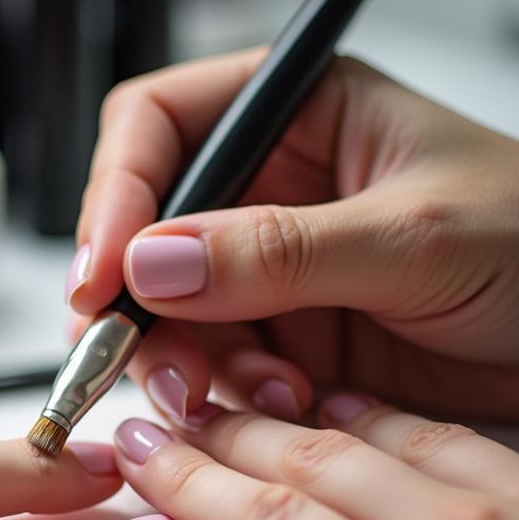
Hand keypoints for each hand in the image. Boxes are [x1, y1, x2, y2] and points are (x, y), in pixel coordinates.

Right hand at [71, 50, 518, 422]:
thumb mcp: (414, 236)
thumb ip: (281, 250)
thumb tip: (152, 264)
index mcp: (298, 115)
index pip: (160, 129)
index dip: (115, 197)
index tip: (104, 277)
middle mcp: (268, 190)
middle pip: (144, 236)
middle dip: (140, 306)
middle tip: (155, 362)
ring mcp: (268, 272)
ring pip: (168, 314)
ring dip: (188, 362)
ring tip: (251, 394)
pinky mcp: (280, 339)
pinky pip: (212, 368)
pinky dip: (227, 398)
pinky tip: (284, 404)